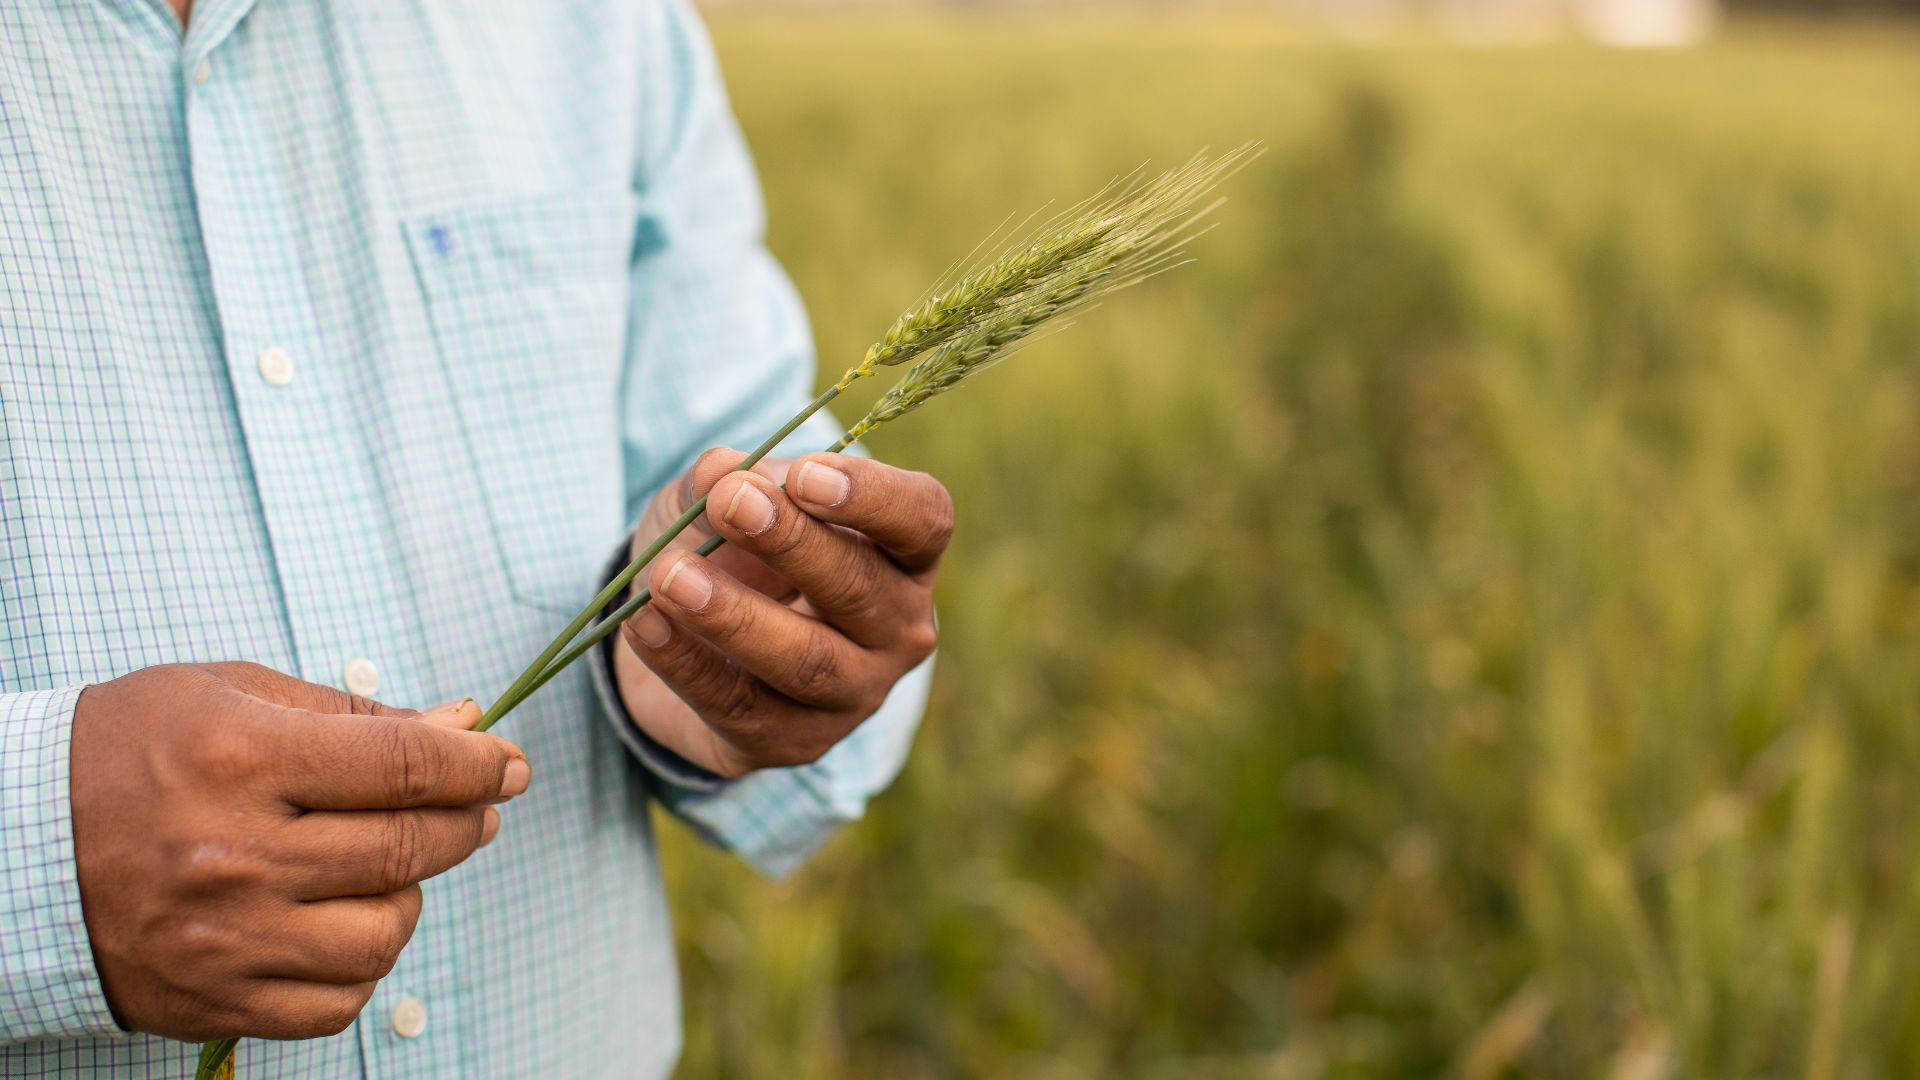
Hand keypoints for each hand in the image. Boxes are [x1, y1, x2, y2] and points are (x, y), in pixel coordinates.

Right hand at [70, 662, 529, 1040]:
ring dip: (411, 896)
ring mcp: (224, 938)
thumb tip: (462, 721)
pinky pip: (336, 1003)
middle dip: (464, 822)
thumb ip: (353, 715)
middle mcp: (235, 854)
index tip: (507, 763)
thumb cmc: (124, 752)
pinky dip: (363, 965)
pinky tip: (346, 922)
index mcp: (240, 759)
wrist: (12, 843)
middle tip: (476, 806)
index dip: (478, 764)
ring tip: (390, 866)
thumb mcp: (230, 694)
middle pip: (405, 847)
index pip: (405, 766)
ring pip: (384, 934)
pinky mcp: (212, 1000)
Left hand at [614, 449, 949, 777]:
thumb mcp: (723, 498)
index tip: (803, 474)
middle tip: (728, 504)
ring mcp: (854, 693)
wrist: (693, 643)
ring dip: (734, 616)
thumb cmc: (735, 552)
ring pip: (806, 661)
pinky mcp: (795, 742)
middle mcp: (899, 628)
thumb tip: (719, 471)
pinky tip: (644, 624)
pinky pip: (741, 707)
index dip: (870, 497)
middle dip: (791, 544)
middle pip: (860, 586)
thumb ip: (722, 480)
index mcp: (904, 555)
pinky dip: (687, 664)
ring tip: (670, 578)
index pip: (922, 520)